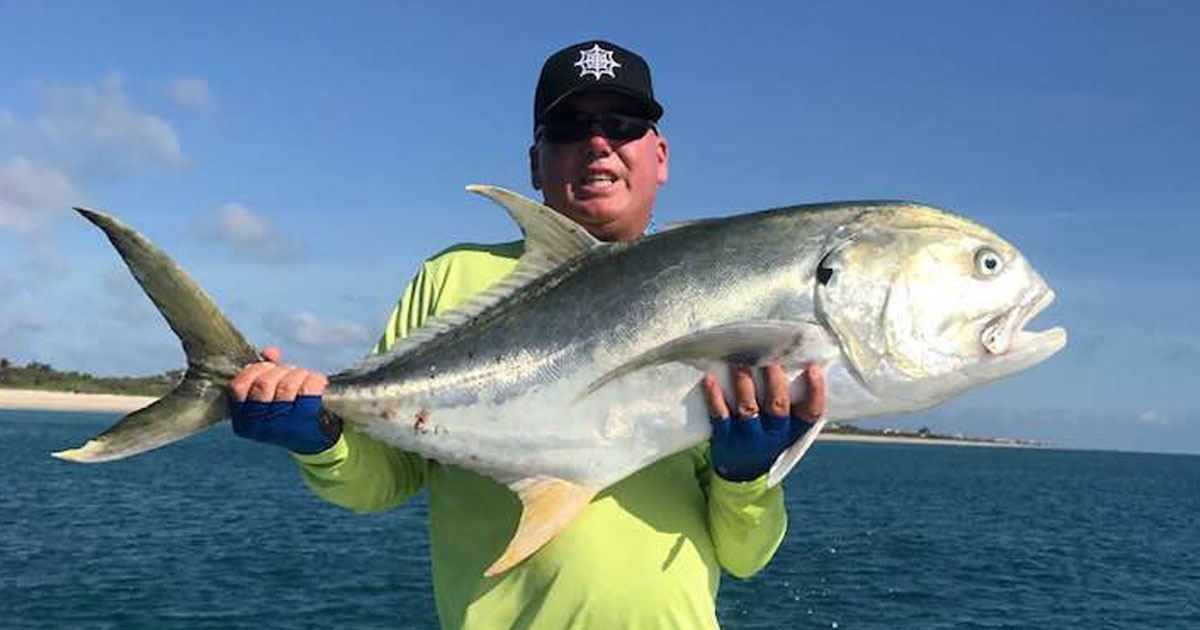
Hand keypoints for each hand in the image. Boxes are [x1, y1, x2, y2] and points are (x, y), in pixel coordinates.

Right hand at [228, 346, 339, 453]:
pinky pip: (308, 390)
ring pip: (286, 386)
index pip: (238, 387)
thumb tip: (269, 352)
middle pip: (263, 384)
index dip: (254, 370)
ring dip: (296, 374)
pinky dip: (313, 379)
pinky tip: (316, 381)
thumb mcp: (271, 392)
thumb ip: (266, 370)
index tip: (268, 367)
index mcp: (242, 421)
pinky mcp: (304, 426)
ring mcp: (280, 429)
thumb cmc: (288, 409)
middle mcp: (258, 428)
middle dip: (278, 371)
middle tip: (288, 371)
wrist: (314, 436)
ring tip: (302, 376)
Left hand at [702, 363, 825, 481]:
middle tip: (770, 358)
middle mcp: (774, 436)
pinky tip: (710, 380)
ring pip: (748, 409)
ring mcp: (748, 438)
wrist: (742, 472)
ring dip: (744, 383)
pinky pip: (720, 416)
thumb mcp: (787, 427)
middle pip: (778, 407)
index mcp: (794, 430)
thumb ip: (792, 400)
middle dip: (774, 381)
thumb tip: (796, 358)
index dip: (816, 391)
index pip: (812, 413)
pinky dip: (714, 397)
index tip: (814, 368)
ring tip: (739, 362)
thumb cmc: (768, 435)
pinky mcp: (725, 437)